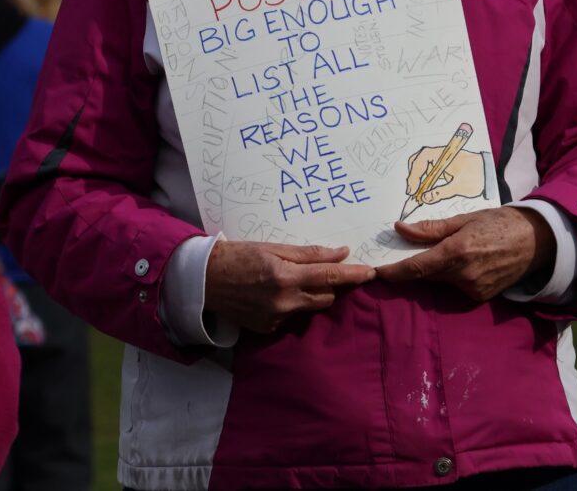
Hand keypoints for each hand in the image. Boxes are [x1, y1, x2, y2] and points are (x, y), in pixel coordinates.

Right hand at [205, 241, 375, 333]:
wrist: (205, 280)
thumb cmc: (238, 256)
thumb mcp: (273, 248)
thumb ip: (309, 254)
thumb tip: (341, 253)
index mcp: (286, 277)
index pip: (330, 278)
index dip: (353, 275)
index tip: (371, 272)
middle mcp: (284, 302)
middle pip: (326, 296)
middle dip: (333, 284)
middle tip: (332, 270)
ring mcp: (276, 319)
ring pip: (311, 308)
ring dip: (314, 294)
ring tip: (301, 279)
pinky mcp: (269, 329)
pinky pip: (293, 317)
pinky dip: (294, 305)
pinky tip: (279, 294)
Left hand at [376, 207, 553, 300]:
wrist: (537, 241)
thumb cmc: (499, 222)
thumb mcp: (464, 219)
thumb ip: (430, 228)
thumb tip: (400, 229)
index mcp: (456, 252)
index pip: (416, 268)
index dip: (393, 272)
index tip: (376, 272)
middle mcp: (463, 275)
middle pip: (426, 275)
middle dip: (415, 266)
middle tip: (406, 252)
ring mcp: (473, 289)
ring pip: (441, 282)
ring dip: (436, 270)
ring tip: (451, 251)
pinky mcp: (481, 297)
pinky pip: (456, 287)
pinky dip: (453, 276)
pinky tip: (467, 262)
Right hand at [405, 147, 483, 204]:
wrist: (489, 174)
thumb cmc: (476, 176)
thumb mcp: (459, 186)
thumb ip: (441, 192)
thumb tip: (425, 198)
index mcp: (443, 155)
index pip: (421, 160)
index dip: (414, 175)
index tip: (413, 190)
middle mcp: (440, 154)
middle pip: (418, 160)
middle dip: (413, 176)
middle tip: (412, 192)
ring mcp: (440, 159)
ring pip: (422, 165)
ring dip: (417, 178)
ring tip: (417, 193)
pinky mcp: (443, 166)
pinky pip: (428, 170)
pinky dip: (424, 179)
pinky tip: (425, 190)